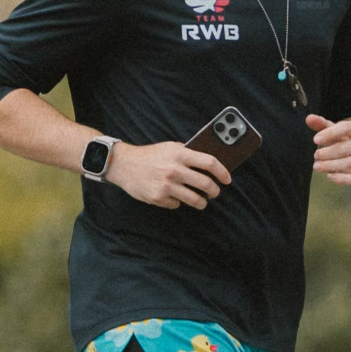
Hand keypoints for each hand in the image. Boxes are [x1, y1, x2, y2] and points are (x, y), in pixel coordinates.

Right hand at [106, 141, 231, 208]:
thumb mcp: (169, 147)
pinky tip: (173, 196)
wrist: (123, 164)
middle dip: (215, 191)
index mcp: (180, 154)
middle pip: (206, 184)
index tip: (227, 179)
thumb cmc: (150, 155)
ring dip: (202, 202)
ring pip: (195, 200)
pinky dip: (178, 202)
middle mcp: (174, 170)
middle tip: (215, 192)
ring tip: (201, 201)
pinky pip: (177, 204)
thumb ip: (188, 153)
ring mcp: (166, 186)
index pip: (210, 163)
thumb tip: (210, 164)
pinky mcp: (158, 198)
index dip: (223, 172)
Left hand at [308, 113, 350, 187]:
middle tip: (315, 156)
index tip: (315, 140)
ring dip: (331, 165)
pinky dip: (342, 178)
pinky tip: (329, 176)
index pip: (346, 128)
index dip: (330, 133)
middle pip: (345, 148)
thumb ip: (321, 124)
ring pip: (349, 163)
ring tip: (316, 166)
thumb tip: (309, 118)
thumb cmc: (343, 140)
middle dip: (328, 153)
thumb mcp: (333, 130)